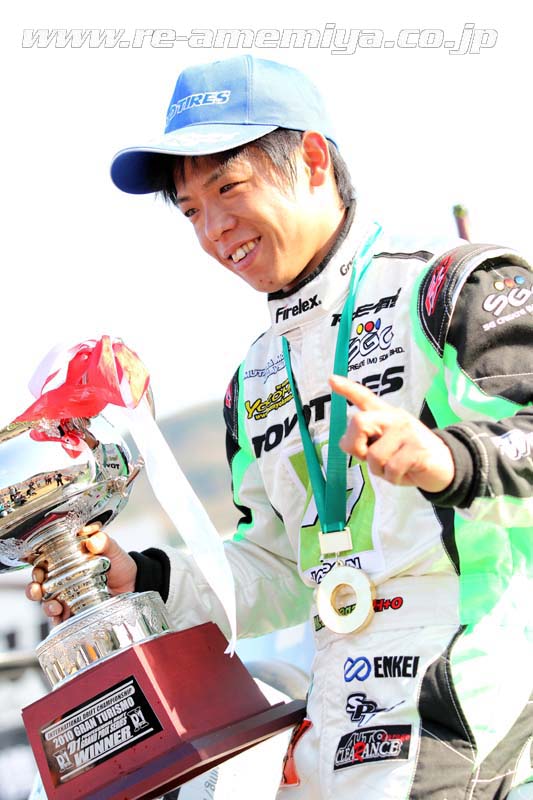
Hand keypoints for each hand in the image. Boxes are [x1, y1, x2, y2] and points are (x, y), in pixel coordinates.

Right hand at [25, 523, 137, 625]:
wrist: (135, 584)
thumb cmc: (119, 564)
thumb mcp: (112, 550)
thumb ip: (104, 542)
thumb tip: (94, 540)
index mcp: (67, 564)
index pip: (44, 565)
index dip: (36, 568)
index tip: (37, 570)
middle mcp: (64, 582)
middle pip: (40, 586)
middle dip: (33, 589)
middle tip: (37, 590)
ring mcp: (69, 599)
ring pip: (48, 604)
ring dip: (46, 606)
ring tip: (54, 606)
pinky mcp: (77, 614)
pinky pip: (62, 620)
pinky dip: (58, 621)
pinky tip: (61, 618)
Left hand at [329, 375, 454, 492]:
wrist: (446, 466)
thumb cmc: (410, 458)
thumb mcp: (386, 447)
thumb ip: (366, 443)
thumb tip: (344, 443)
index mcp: (386, 415)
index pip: (365, 397)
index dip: (347, 389)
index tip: (331, 379)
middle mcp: (395, 418)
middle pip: (359, 422)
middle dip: (355, 445)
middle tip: (366, 457)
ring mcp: (407, 431)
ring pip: (374, 455)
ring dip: (379, 471)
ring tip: (394, 469)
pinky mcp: (417, 449)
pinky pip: (391, 469)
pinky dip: (393, 479)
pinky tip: (405, 474)